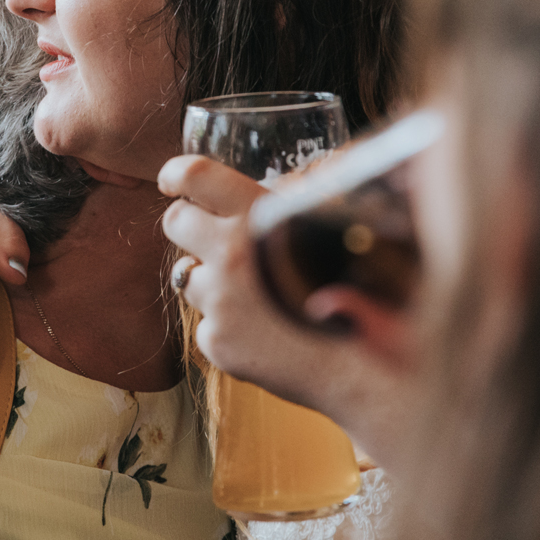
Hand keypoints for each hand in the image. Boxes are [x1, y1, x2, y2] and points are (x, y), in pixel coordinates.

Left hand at [159, 154, 418, 458]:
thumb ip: (293, 203)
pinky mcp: (217, 342)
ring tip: (254, 289)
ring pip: (188, 275)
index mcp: (257, 218)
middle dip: (189, 223)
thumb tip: (271, 187)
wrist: (366, 367)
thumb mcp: (330, 229)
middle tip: (210, 232)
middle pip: (175, 223)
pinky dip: (227, 322)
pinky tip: (263, 327)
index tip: (173, 179)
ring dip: (212, 278)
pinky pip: (207, 321)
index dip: (177, 172)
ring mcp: (220, 304)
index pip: (196, 176)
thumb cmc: (364, 291)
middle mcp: (231, 257)